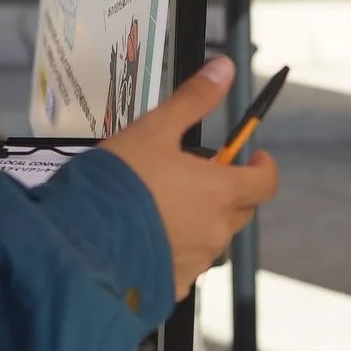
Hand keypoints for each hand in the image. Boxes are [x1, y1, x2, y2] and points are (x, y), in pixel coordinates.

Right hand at [102, 56, 278, 299]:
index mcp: (221, 192)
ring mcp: (199, 261)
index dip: (263, 168)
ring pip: (212, 237)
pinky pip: (187, 264)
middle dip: (228, 192)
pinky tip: (150, 237)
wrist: (86, 238)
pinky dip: (177, 250)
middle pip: (240, 210)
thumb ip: (194, 99)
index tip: (253, 157)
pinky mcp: (177, 283)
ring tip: (163, 206)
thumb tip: (223, 68)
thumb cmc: (122, 181)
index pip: (265, 183)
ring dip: (200, 220)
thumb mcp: (155, 129)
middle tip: (197, 177)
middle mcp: (217, 230)